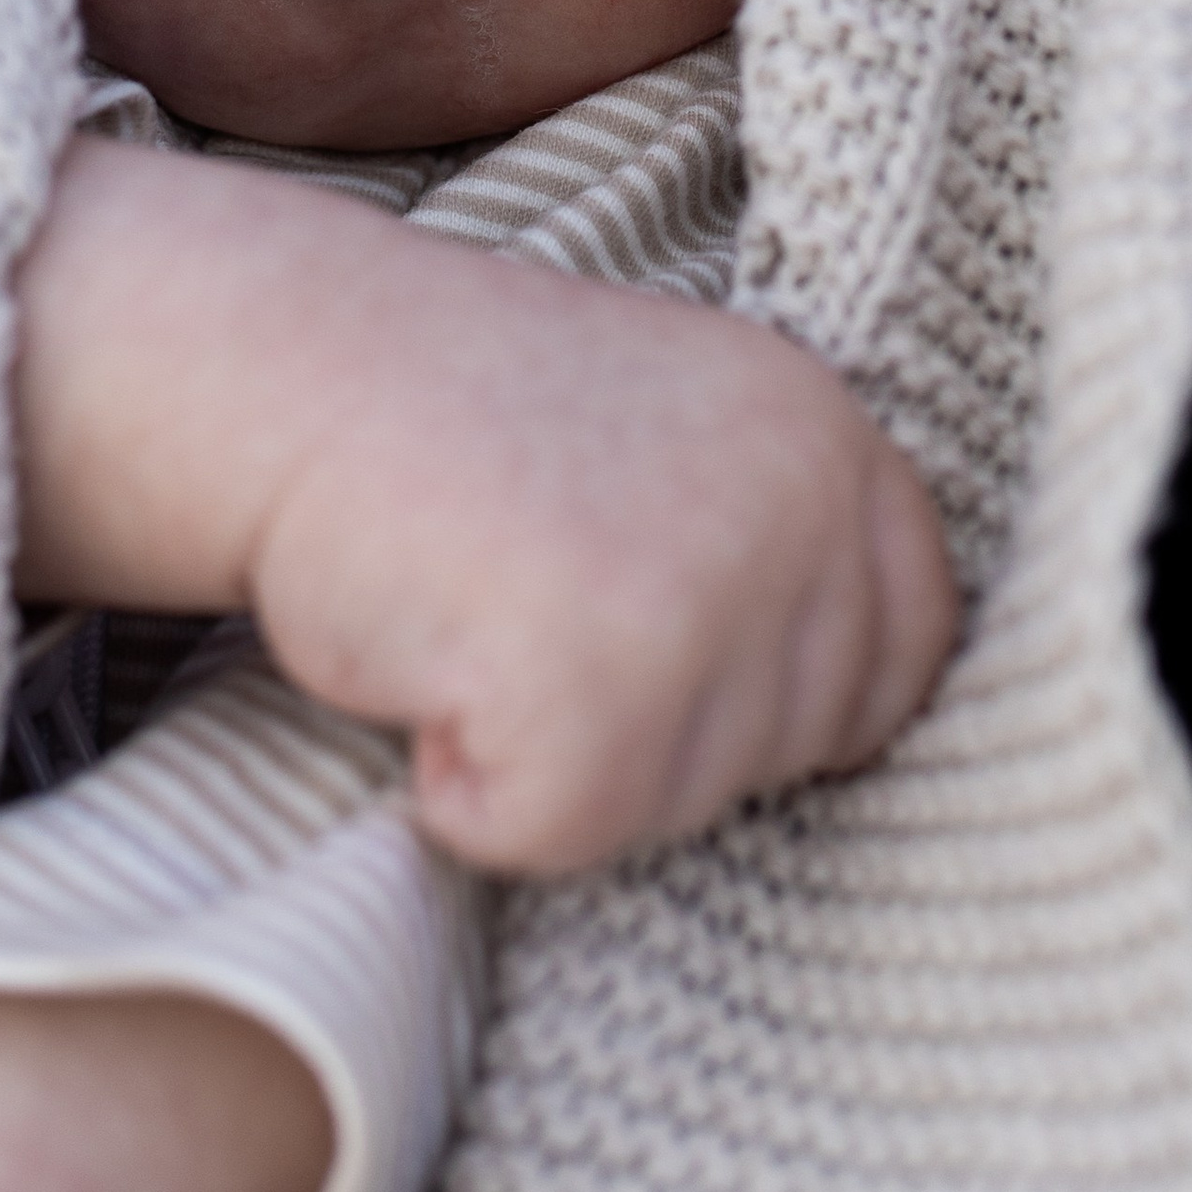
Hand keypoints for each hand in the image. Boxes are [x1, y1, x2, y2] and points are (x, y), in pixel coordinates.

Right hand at [15, 142, 955, 873]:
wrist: (285, 360)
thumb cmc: (458, 426)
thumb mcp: (677, 445)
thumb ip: (778, 550)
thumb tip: (852, 731)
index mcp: (833, 438)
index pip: (907, 657)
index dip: (775, 691)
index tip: (648, 636)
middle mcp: (800, 501)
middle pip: (793, 754)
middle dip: (652, 728)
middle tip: (525, 594)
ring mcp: (708, 587)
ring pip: (674, 807)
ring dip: (554, 752)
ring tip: (477, 606)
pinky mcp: (596, 677)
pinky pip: (554, 830)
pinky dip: (466, 788)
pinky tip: (428, 655)